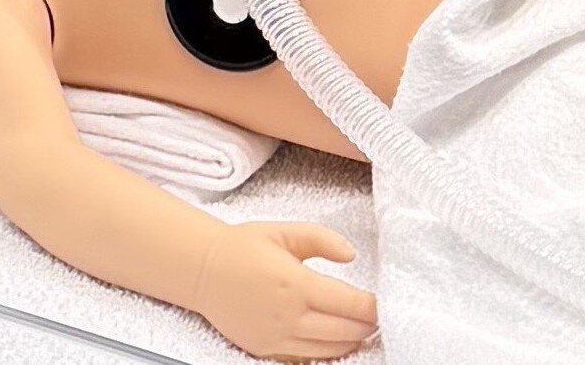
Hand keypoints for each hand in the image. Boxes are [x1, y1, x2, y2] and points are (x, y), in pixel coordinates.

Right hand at [192, 222, 373, 361]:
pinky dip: (326, 351)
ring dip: (351, 341)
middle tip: (378, 319)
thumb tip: (351, 255)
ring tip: (362, 331)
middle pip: (344, 330)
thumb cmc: (242, 248)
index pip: (348, 303)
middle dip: (367, 326)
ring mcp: (276, 336)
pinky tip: (335, 341)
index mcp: (294, 283)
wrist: (201, 270)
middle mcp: (287, 315)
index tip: (383, 304)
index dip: (371, 307)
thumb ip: (321, 239)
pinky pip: (306, 357)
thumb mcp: (282, 232)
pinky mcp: (266, 349)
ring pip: (329, 349)